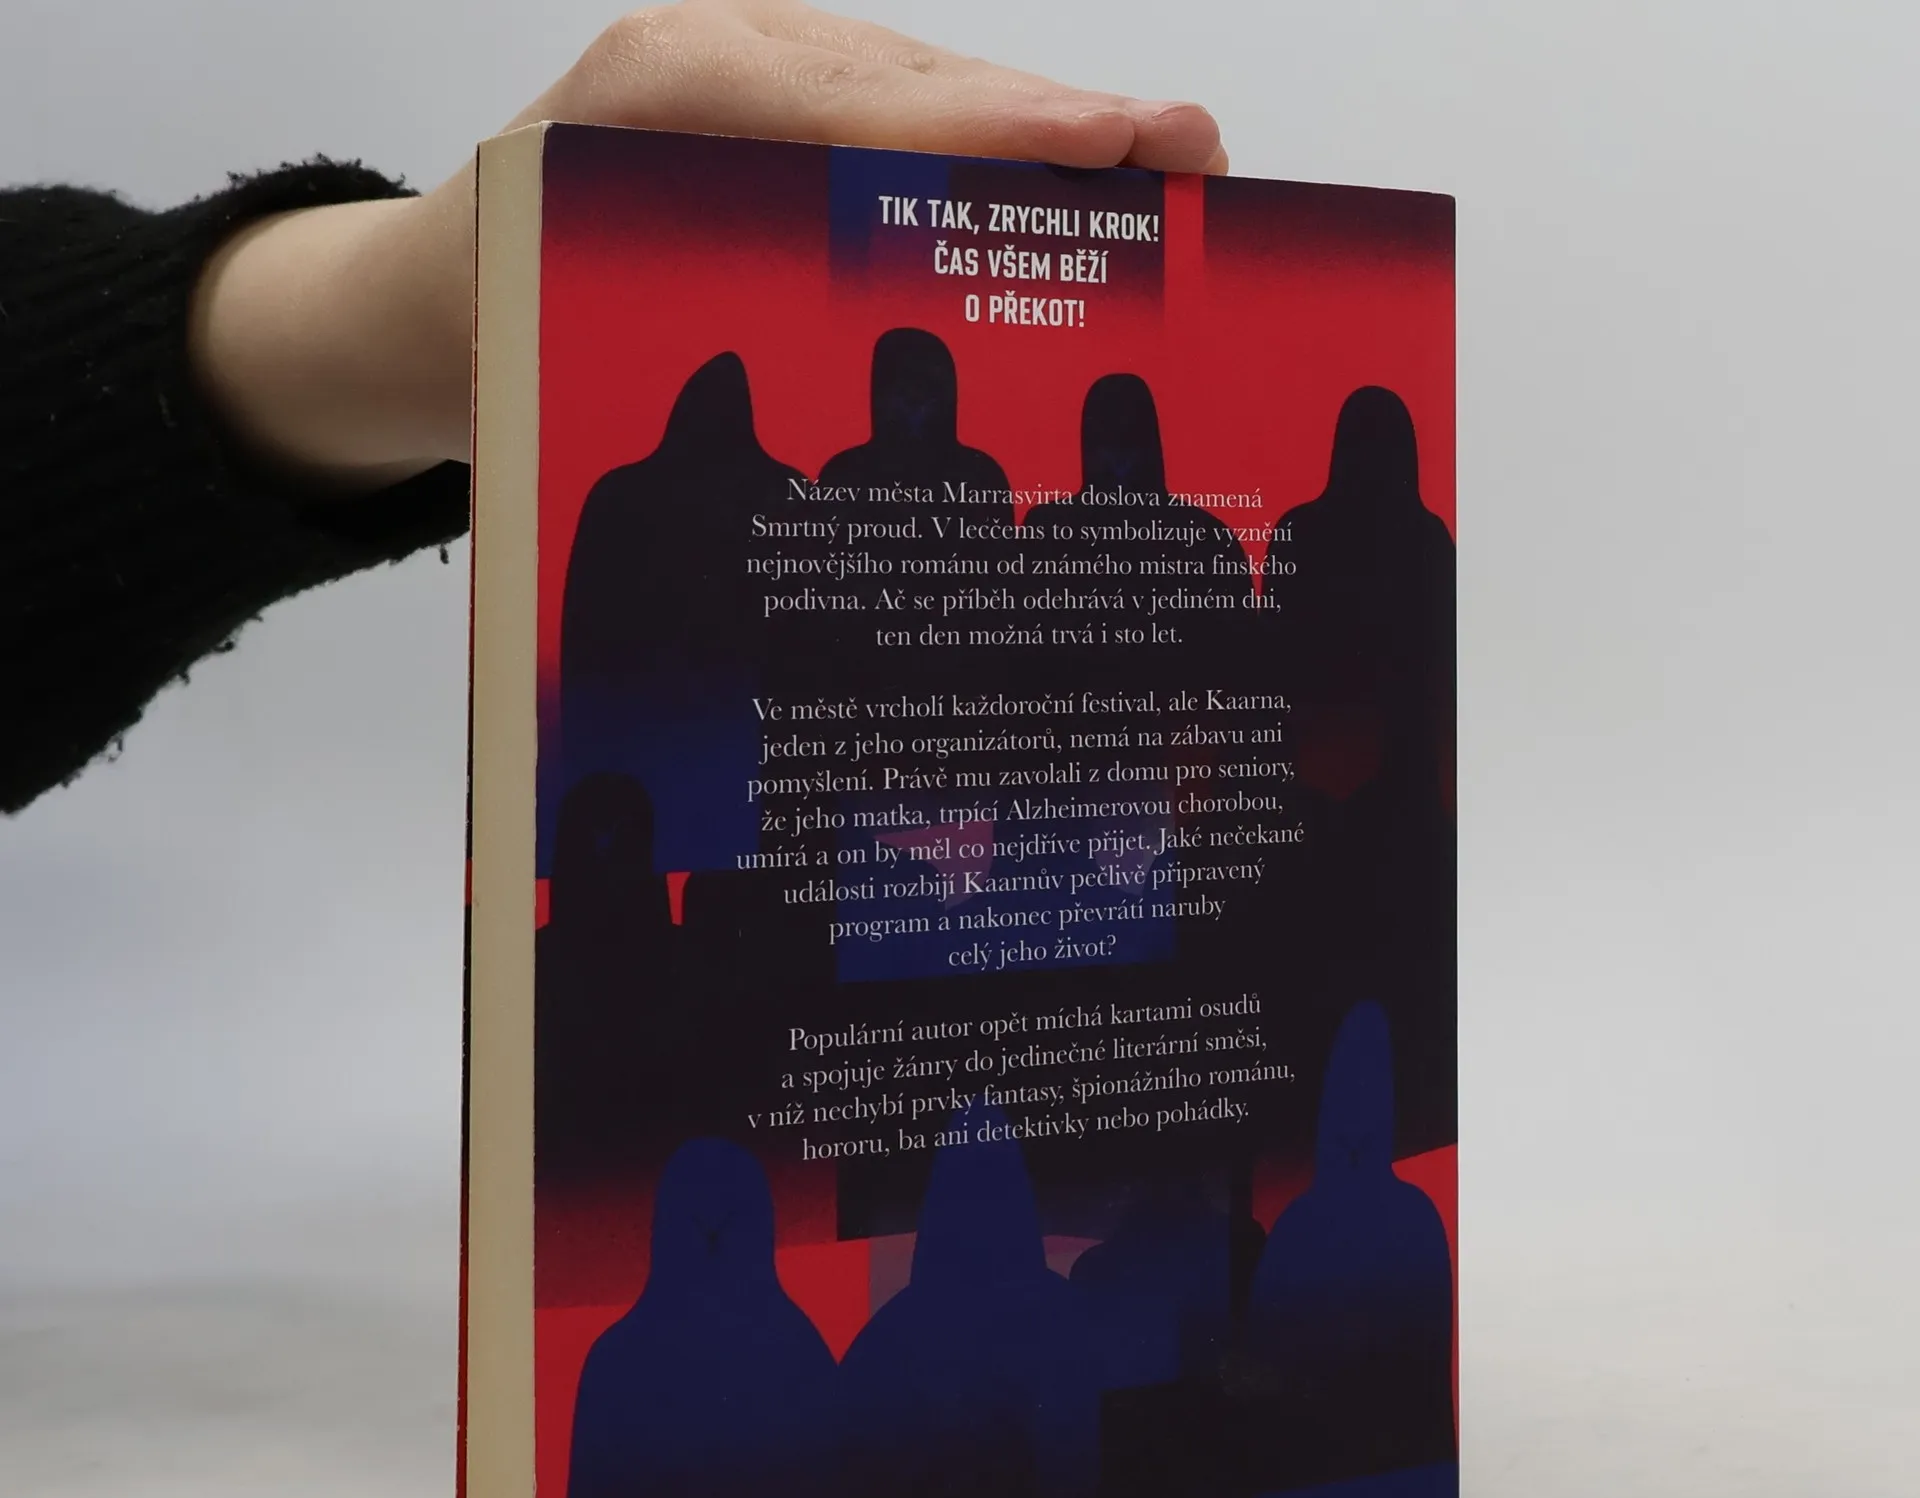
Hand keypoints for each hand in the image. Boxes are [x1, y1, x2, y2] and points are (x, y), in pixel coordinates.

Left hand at [189, 0, 1225, 488]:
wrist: (427, 309)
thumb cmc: (494, 324)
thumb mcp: (557, 348)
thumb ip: (679, 363)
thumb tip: (851, 415)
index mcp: (665, 101)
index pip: (856, 102)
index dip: (995, 129)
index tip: (1114, 148)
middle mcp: (726, 70)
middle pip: (922, 94)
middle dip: (1061, 129)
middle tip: (1194, 158)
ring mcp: (758, 91)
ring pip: (926, 114)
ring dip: (1045, 158)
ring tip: (1173, 184)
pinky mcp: (781, 136)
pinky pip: (898, 148)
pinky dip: (986, 186)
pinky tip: (1074, 221)